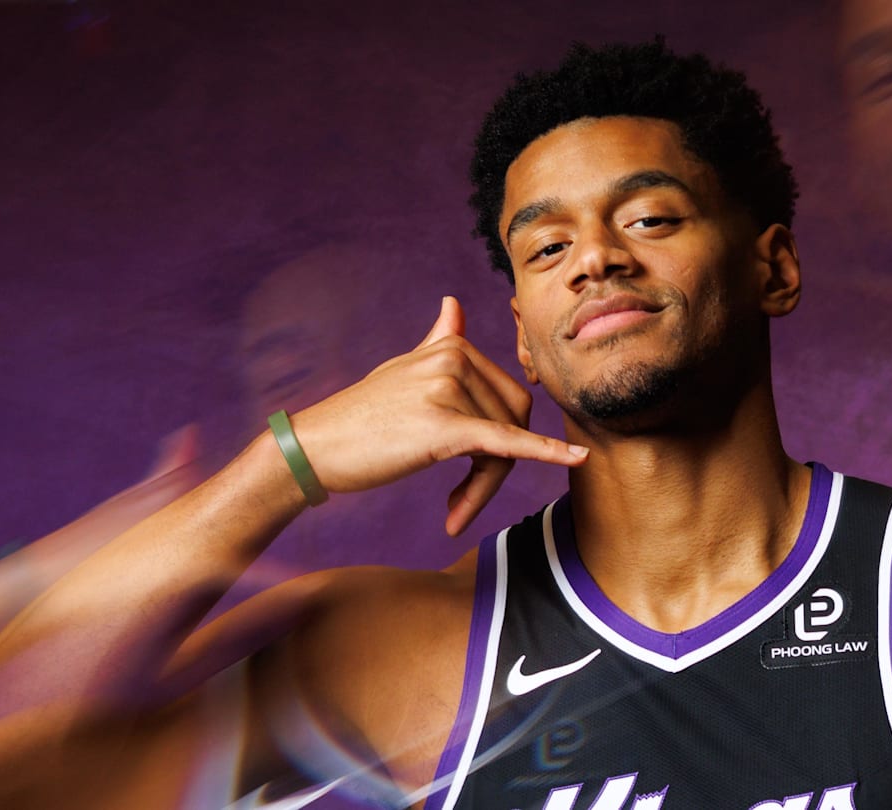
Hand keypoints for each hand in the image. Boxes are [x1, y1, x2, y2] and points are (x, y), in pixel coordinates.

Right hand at [289, 296, 586, 533]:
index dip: (501, 441)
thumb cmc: (359, 418)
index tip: (469, 478)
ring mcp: (449, 388)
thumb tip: (455, 304)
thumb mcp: (402, 369)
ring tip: (453, 509)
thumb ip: (436, 340)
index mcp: (452, 345)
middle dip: (497, 468)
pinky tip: (577, 460)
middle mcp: (454, 358)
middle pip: (514, 419)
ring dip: (484, 488)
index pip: (507, 396)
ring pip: (504, 446)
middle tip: (462, 502)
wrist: (313, 449)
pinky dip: (545, 454)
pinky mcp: (444, 426)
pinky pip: (505, 444)